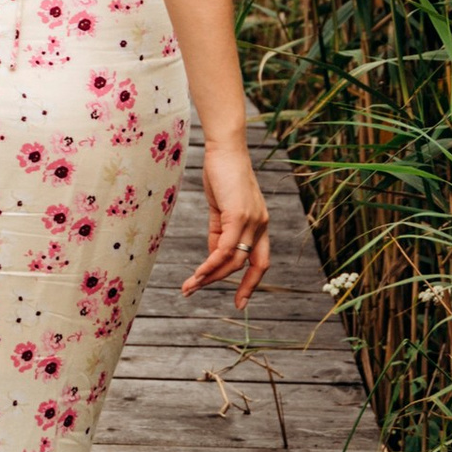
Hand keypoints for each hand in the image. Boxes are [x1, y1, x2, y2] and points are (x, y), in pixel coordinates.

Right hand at [181, 125, 269, 307]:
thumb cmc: (221, 174)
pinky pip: (225, 248)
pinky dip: (211, 263)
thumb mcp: (221, 209)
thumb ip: (219, 234)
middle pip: (246, 265)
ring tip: (189, 286)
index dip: (250, 284)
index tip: (239, 302)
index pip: (259, 262)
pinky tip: (197, 273)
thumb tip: (212, 257)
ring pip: (233, 260)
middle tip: (196, 292)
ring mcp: (252, 221)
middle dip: (221, 282)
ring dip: (210, 276)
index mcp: (260, 225)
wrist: (224, 148)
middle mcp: (261, 225)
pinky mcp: (239, 215)